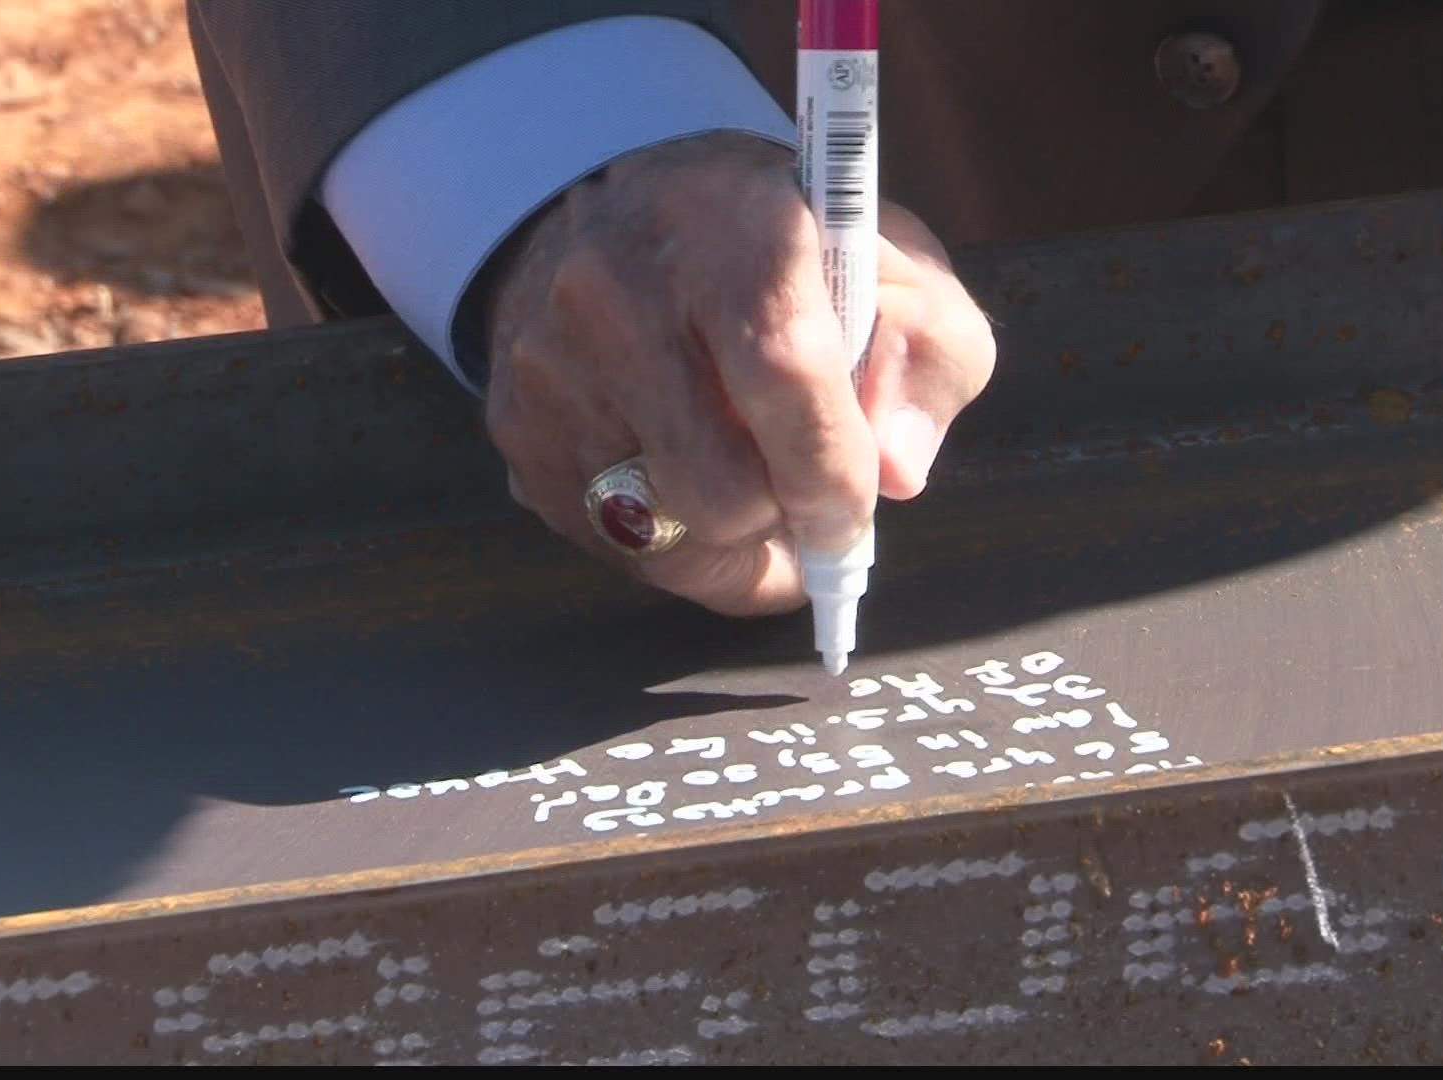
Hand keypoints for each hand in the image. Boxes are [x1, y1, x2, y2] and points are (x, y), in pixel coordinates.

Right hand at [481, 133, 994, 614]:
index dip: (829, 471)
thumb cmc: (781, 251)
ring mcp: (549, 362)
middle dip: (781, 515)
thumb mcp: (891, 266)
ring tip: (748, 479)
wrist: (622, 213)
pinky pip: (608, 542)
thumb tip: (893, 475)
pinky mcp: (514, 424)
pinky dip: (666, 537)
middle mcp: (617, 288)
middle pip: (719, 487)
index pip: (783, 372)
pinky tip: (684, 475)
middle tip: (803, 492)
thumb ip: (928, 363)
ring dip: (727, 536)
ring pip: (662, 534)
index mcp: (729, 225)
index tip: (852, 515)